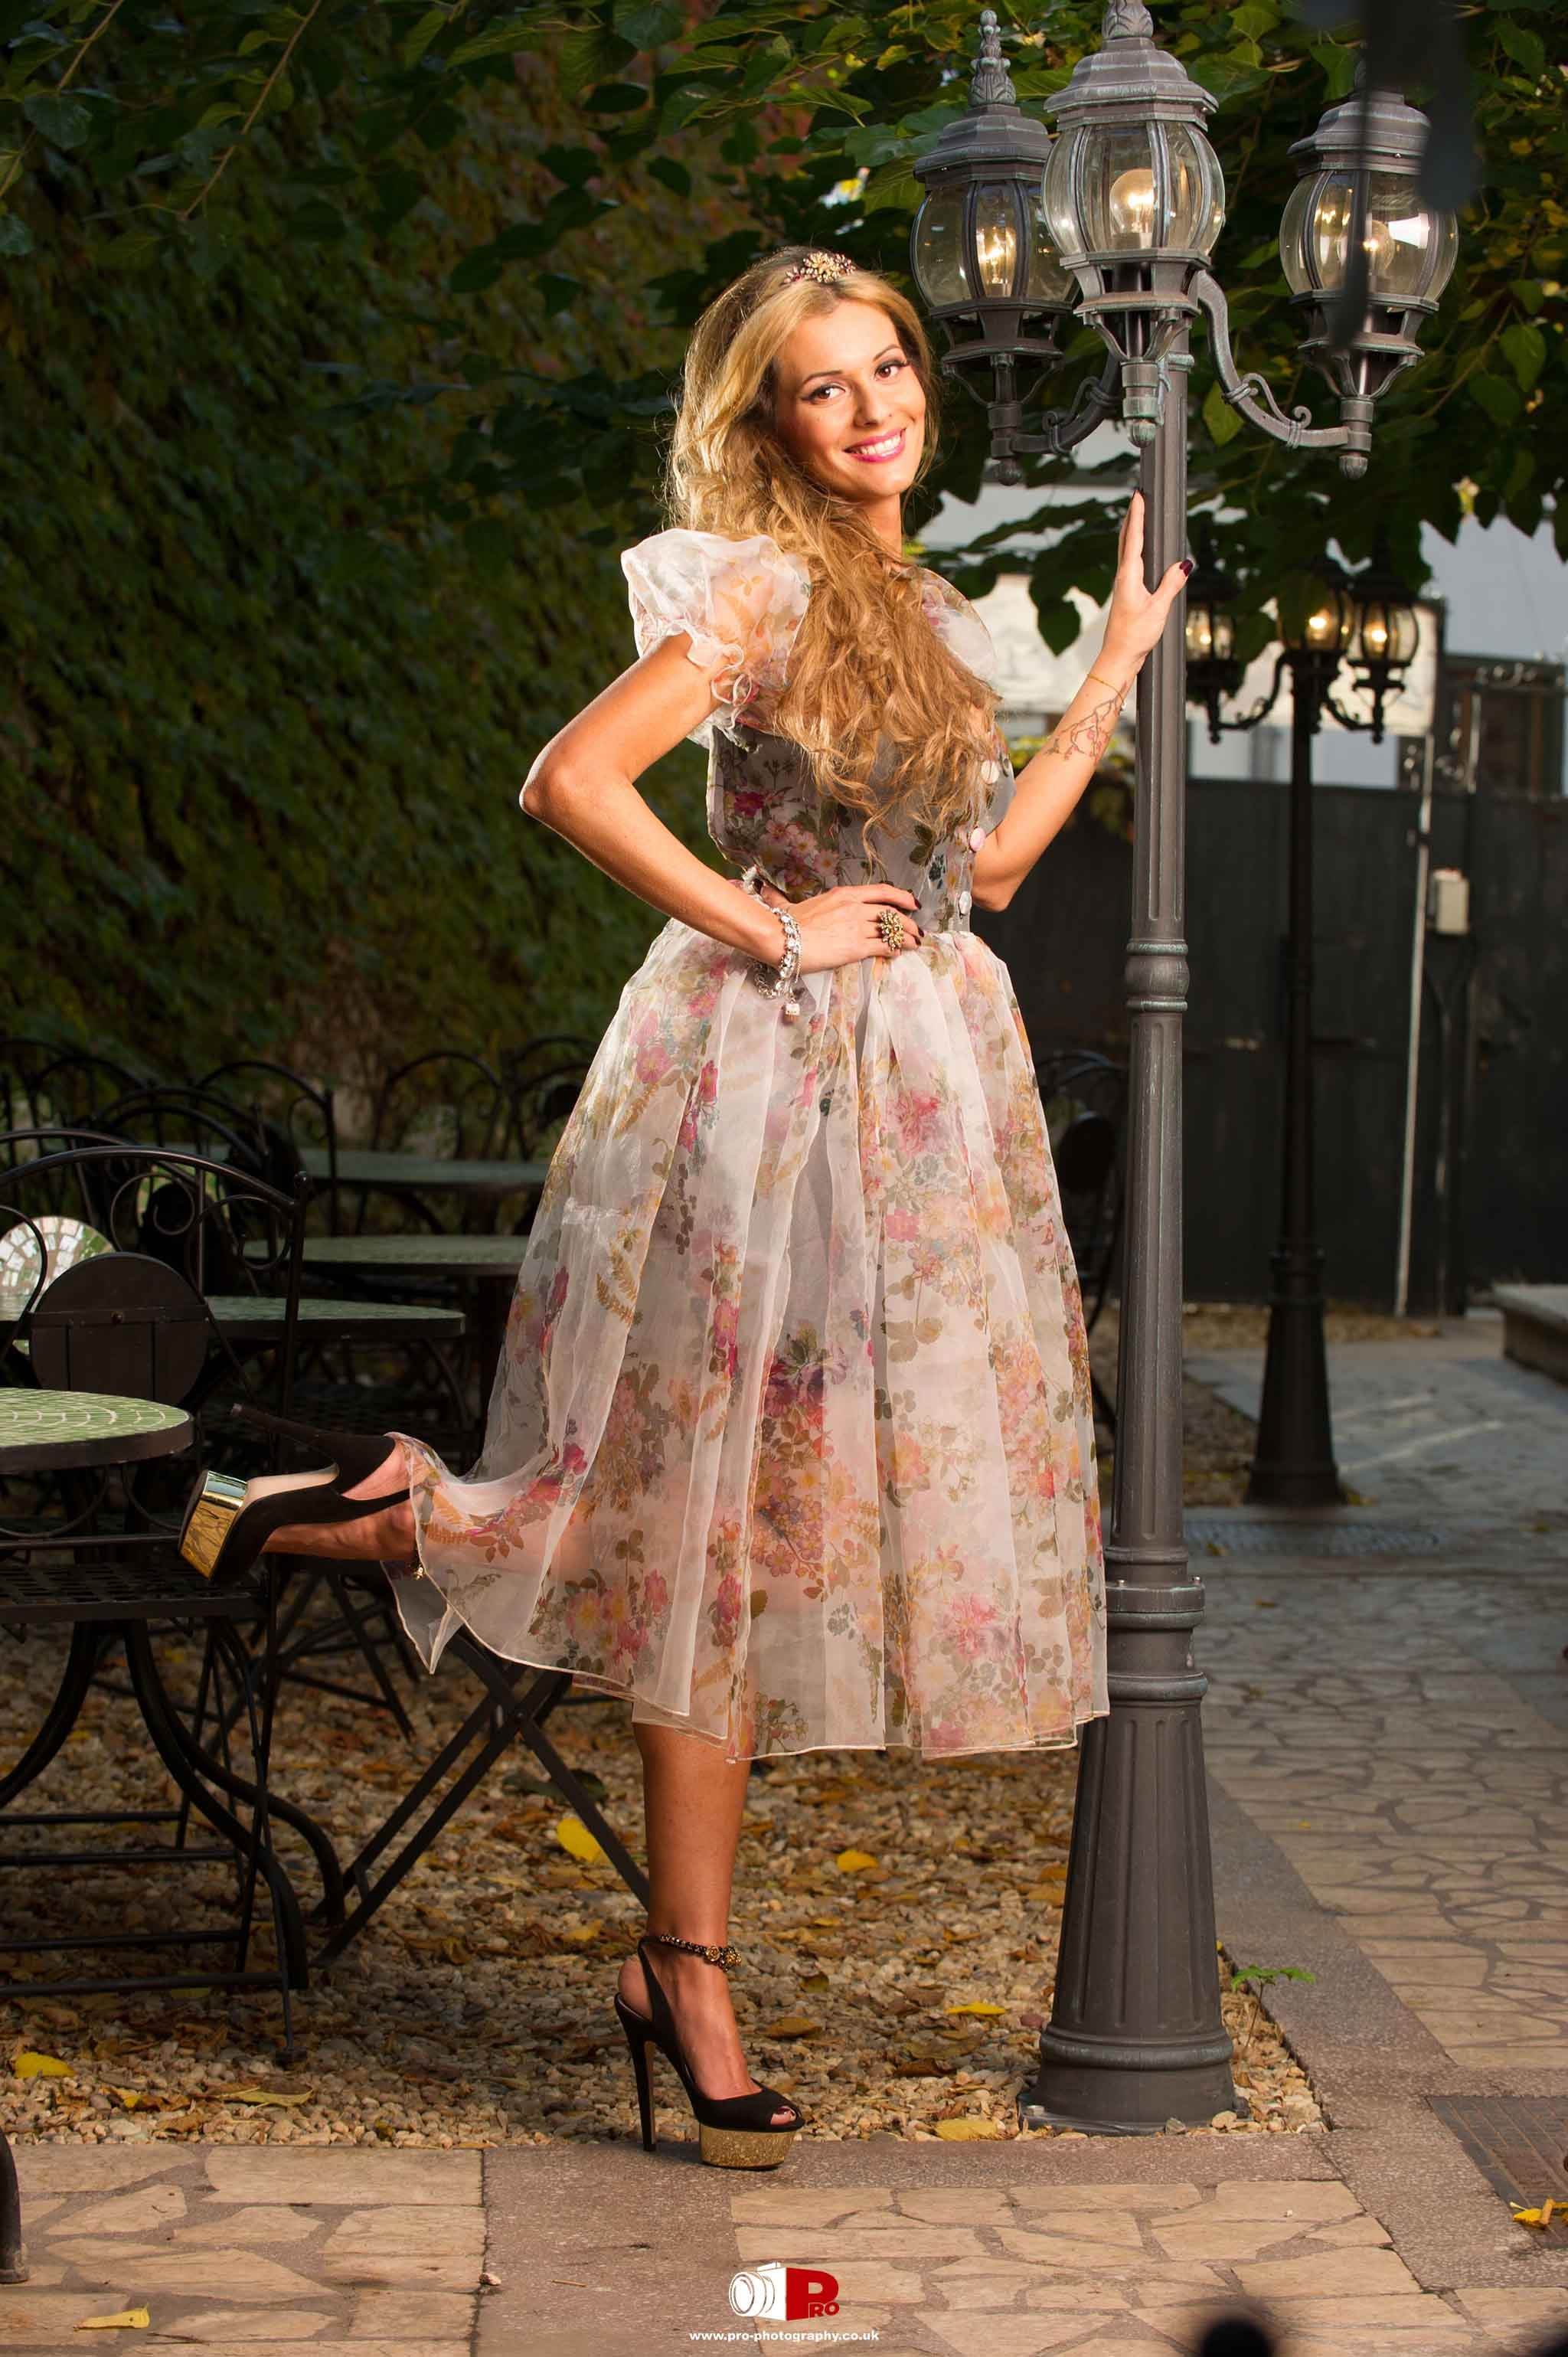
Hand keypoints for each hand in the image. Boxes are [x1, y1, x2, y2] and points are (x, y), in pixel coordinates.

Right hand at [754, 880, 921, 973]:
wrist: (781, 938)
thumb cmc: (785, 923)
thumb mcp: (797, 905)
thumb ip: (797, 902)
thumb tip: (769, 893)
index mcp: (844, 894)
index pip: (882, 891)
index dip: (902, 897)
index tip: (912, 903)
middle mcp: (855, 907)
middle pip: (891, 913)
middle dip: (908, 922)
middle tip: (917, 930)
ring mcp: (857, 926)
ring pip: (892, 930)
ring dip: (906, 937)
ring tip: (914, 943)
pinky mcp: (856, 947)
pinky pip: (883, 946)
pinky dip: (894, 949)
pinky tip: (898, 952)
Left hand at [1097, 490, 1191, 678]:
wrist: (1119, 658)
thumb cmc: (1135, 636)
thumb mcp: (1158, 610)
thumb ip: (1171, 585)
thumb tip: (1184, 565)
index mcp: (1129, 576)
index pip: (1134, 538)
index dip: (1137, 515)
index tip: (1138, 495)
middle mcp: (1123, 576)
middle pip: (1127, 539)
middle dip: (1132, 517)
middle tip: (1137, 496)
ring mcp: (1123, 584)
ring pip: (1127, 550)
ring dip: (1132, 530)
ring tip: (1137, 514)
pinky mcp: (1127, 593)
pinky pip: (1131, 562)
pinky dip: (1134, 547)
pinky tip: (1139, 550)